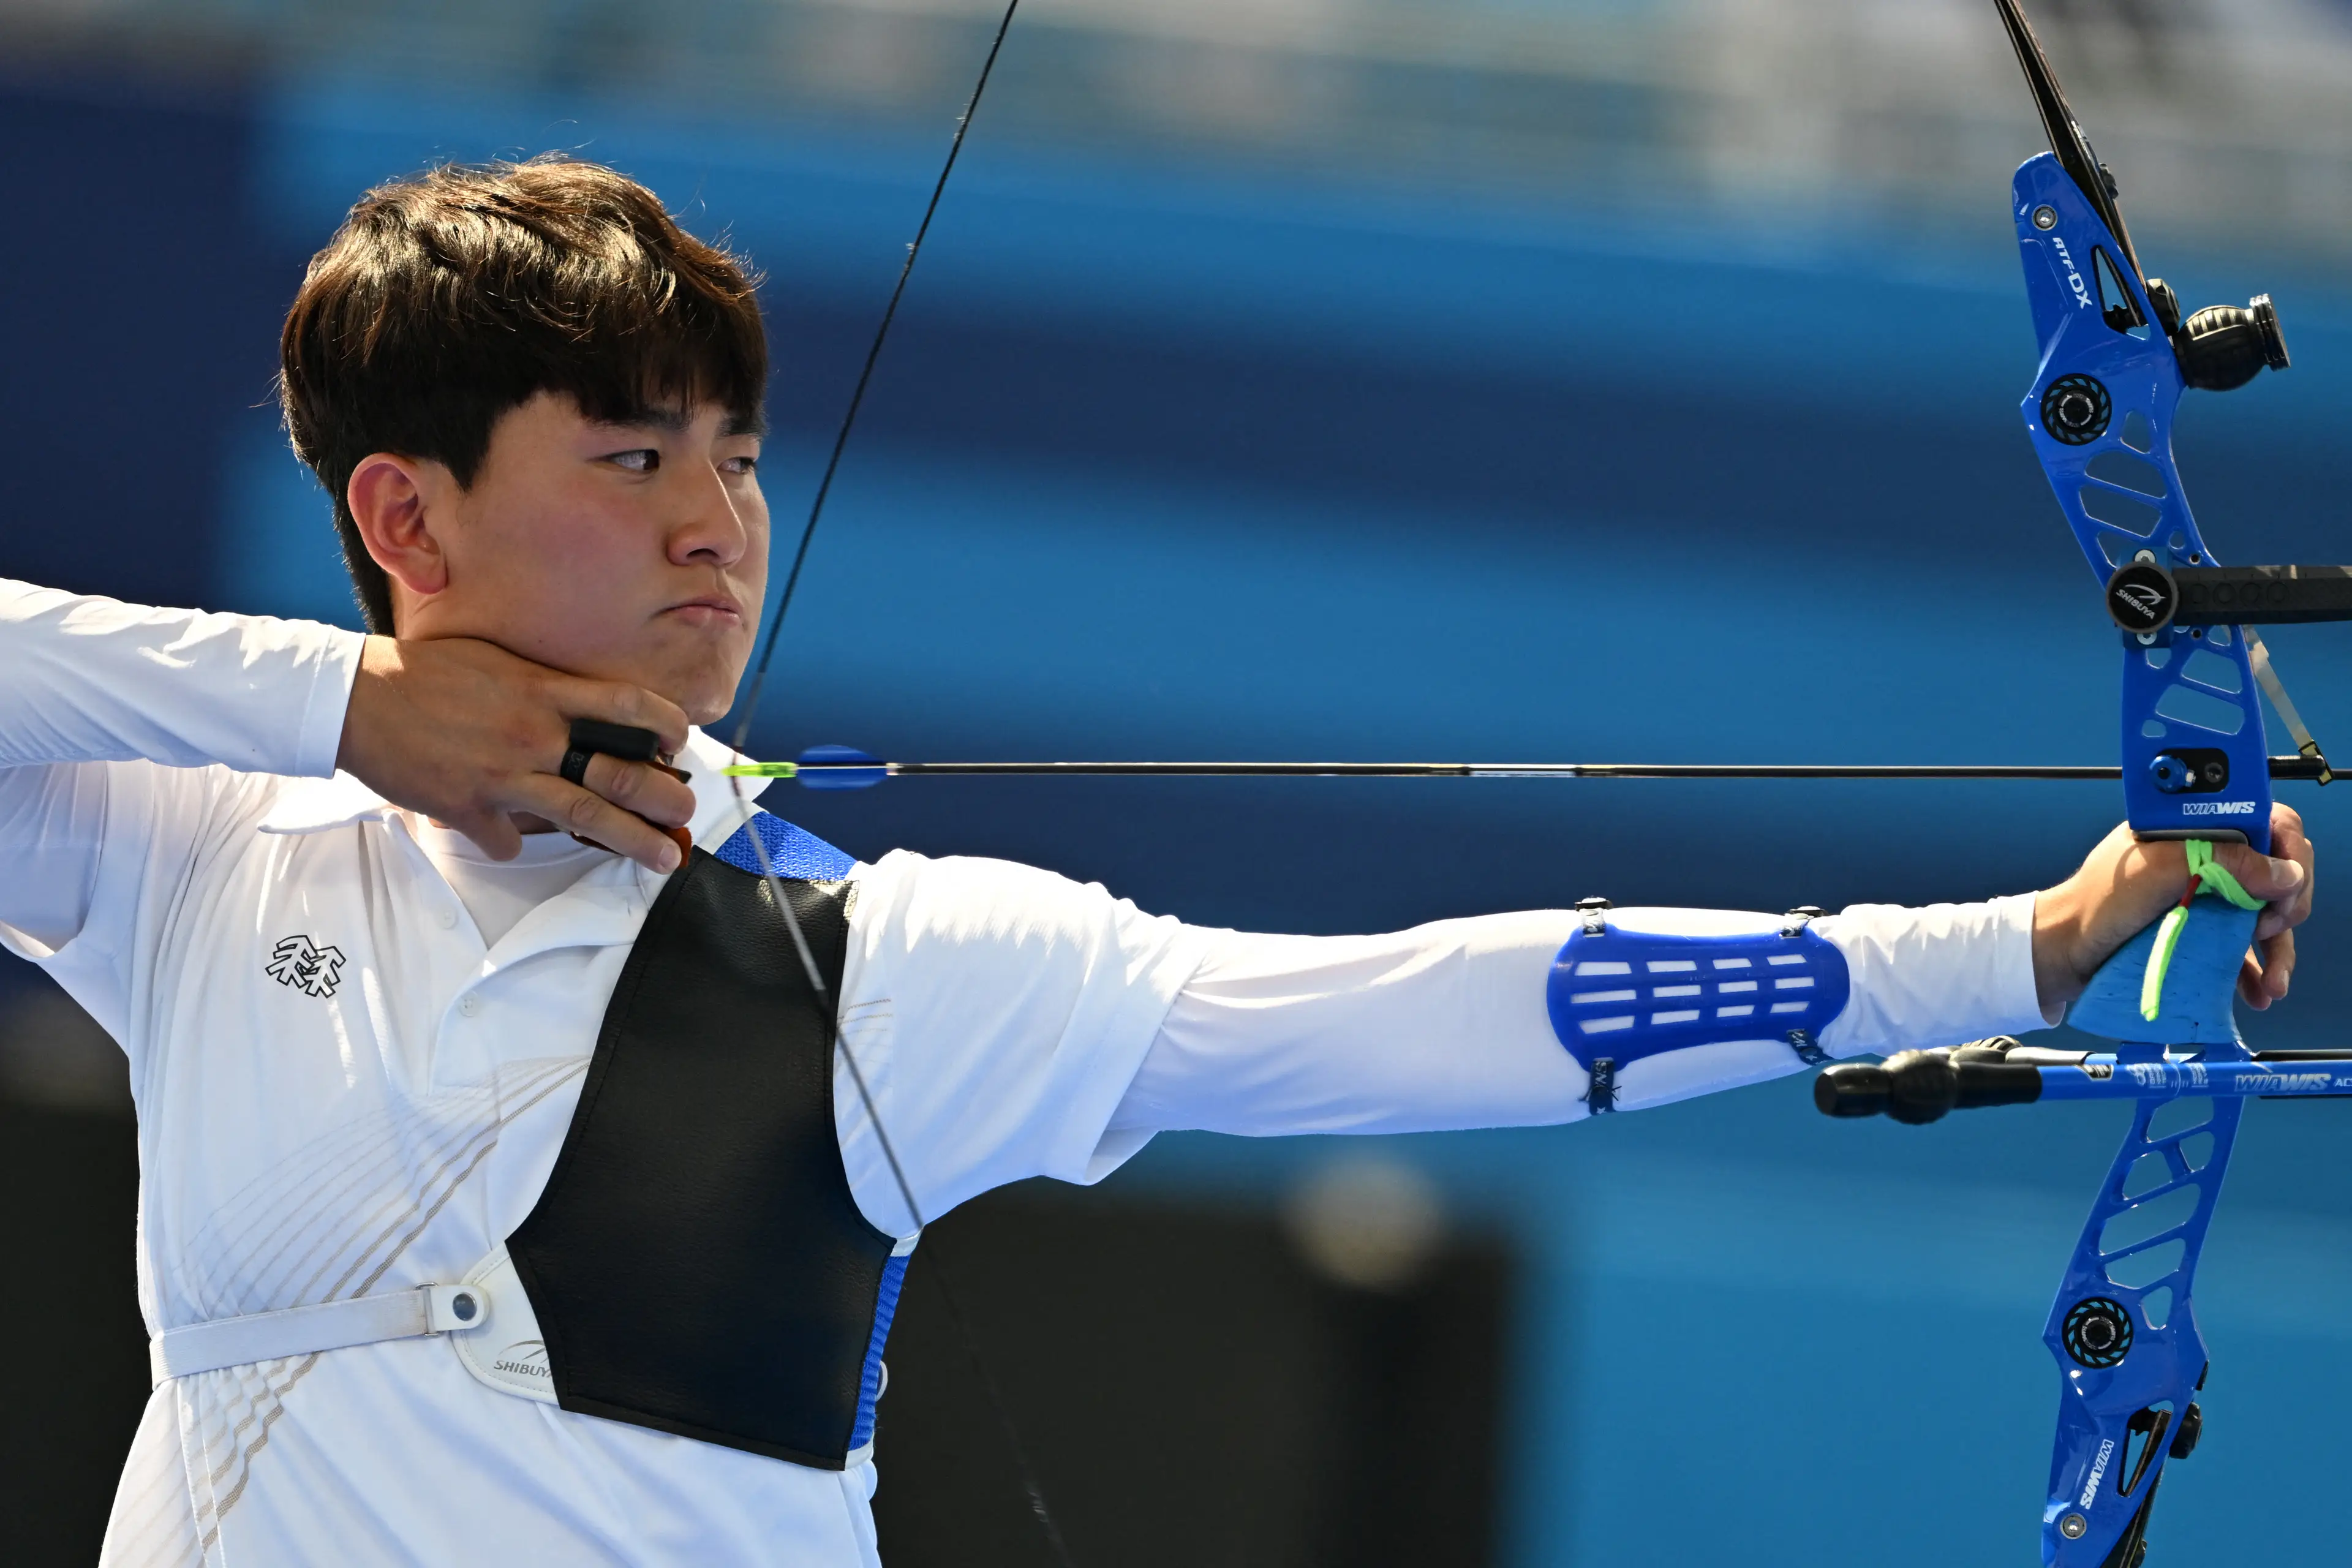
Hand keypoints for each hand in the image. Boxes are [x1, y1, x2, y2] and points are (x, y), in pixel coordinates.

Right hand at [337, 636, 696, 872]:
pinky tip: (506, 833)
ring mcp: (503, 775)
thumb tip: (588, 710)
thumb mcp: (498, 662)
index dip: (667, 725)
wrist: (357, 698)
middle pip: (620, 773)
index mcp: (543, 690)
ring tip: (665, 859)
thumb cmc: (428, 673)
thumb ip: (544, 689)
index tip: (681, 744)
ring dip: (632, 841)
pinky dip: (515, 842)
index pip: (628, 703)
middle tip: (688, 817)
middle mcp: (533, 734)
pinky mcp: (469, 809)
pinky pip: (510, 841)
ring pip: (585, 816)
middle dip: (666, 800)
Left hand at [2033, 803, 2313, 1018]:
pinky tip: (2259, 990)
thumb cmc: (2094, 903)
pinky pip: (2243, 947)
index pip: (2264, 822)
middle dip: (2286, 902)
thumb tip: (2283, 872)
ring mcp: (2204, 895)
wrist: (2063, 953)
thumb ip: (2220, 859)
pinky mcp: (2200, 931)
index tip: (2281, 883)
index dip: (2284, 850)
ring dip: (2279, 948)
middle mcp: (2204, 857)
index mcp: (2193, 827)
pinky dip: (2257, 969)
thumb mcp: (2155, 869)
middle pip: (2274, 870)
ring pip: (2265, 913)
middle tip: (2270, 927)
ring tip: (2274, 980)